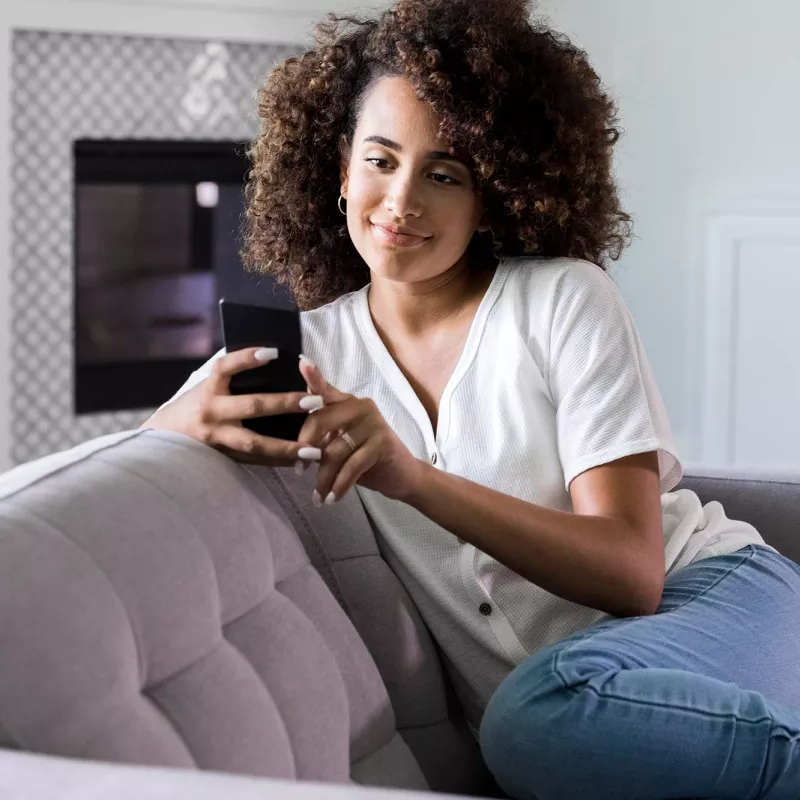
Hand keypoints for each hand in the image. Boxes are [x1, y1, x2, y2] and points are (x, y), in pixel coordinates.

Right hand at [140, 347, 323, 467]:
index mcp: (209, 389)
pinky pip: (255, 461)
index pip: (226, 367)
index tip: (274, 352)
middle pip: (251, 406)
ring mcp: (217, 437)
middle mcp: (212, 412)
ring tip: (314, 450)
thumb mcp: (208, 386)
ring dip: (287, 447)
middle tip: (314, 401)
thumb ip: (233, 379)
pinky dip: (278, 461)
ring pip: (255, 444)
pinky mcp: (223, 456)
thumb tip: (274, 362)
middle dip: (284, 403)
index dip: (247, 359)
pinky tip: (300, 460)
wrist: (164, 438)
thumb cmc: (194, 405)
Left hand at [297, 355, 423, 505]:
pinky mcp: (382, 441)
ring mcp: (373, 422)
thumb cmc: (365, 460)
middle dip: (305, 449)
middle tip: (299, 471)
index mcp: (347, 403)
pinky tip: (333, 498)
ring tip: (319, 496)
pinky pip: (352, 466)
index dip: (313, 376)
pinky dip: (339, 485)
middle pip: (320, 421)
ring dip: (324, 478)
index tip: (301, 362)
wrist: (401, 476)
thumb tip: (293, 444)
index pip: (325, 389)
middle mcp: (361, 406)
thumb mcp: (340, 444)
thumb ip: (322, 436)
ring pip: (334, 451)